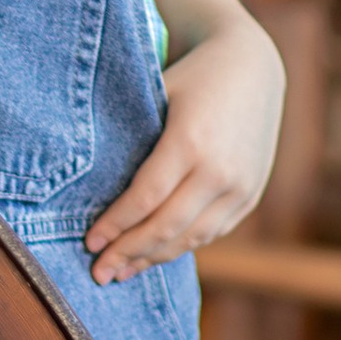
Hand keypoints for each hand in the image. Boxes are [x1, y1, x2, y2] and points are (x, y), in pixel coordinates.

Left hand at [85, 13, 285, 283]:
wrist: (253, 66)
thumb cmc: (192, 78)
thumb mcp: (157, 96)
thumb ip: (132, 140)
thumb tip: (87, 187)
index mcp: (190, 141)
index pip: (144, 199)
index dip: (114, 226)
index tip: (89, 242)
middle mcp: (220, 170)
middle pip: (166, 227)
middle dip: (128, 253)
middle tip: (98, 273)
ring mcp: (241, 186)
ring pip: (191, 237)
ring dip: (154, 258)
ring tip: (122, 271)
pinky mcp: (251, 195)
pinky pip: (212, 232)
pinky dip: (181, 246)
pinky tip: (155, 254)